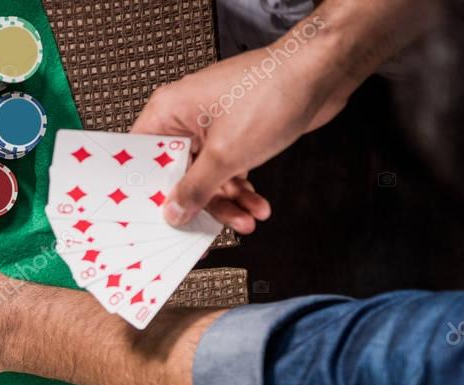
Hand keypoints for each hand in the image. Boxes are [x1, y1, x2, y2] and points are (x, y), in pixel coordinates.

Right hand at [132, 39, 348, 232]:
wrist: (321, 73)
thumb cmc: (271, 92)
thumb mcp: (225, 154)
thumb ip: (195, 188)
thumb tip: (174, 210)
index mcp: (169, 112)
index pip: (142, 159)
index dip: (148, 192)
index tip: (156, 219)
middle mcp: (186, 118)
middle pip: (177, 174)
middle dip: (199, 204)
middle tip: (205, 231)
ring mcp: (211, 126)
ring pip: (207, 178)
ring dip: (228, 202)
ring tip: (246, 219)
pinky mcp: (235, 133)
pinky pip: (229, 171)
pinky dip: (243, 190)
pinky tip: (257, 206)